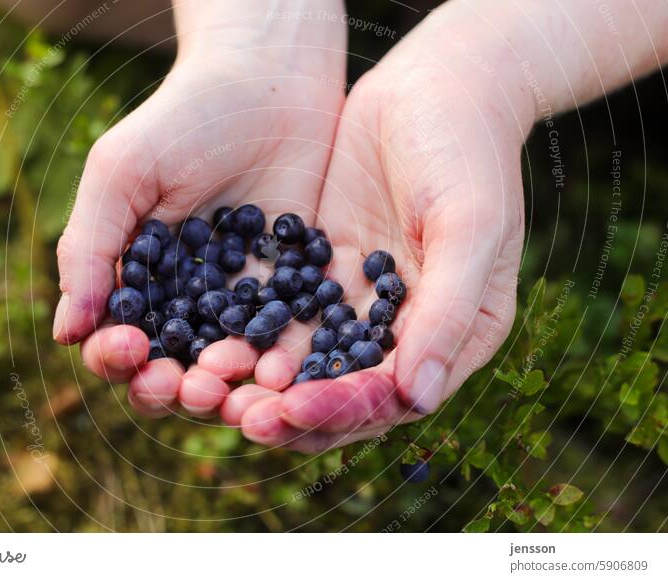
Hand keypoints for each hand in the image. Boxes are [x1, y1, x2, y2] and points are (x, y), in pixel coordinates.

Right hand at [53, 15, 346, 418]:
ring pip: (225, 368)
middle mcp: (184, 302)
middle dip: (172, 386)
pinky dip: (279, 363)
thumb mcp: (124, 173)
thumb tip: (65, 333)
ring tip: (233, 375)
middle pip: (169, 369)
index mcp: (134, 280)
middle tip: (189, 381)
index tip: (131, 345)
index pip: (116, 343)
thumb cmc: (186, 120)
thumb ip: (89, 248)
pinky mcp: (291, 293)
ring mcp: (239, 302)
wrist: (272, 85)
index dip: (116, 358)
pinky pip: (282, 342)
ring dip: (225, 385)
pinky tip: (281, 368)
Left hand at [224, 41, 529, 451]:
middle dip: (293, 410)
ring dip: (262, 382)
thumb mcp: (469, 228)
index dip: (343, 409)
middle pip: (343, 391)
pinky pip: (283, 314)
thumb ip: (447, 311)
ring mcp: (358, 303)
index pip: (393, 396)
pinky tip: (212, 340)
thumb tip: (418, 397)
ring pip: (305, 362)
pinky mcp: (322, 273)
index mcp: (453, 335)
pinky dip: (251, 333)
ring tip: (214, 388)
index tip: (292, 408)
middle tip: (242, 415)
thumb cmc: (467, 153)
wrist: (434, 87)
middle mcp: (403, 331)